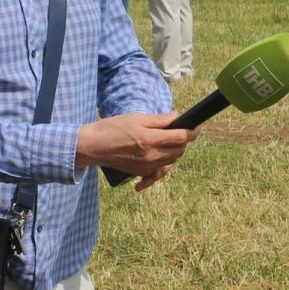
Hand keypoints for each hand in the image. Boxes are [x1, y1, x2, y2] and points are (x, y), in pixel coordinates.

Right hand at [76, 113, 195, 186]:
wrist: (93, 146)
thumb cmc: (112, 128)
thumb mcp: (137, 118)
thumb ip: (160, 120)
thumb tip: (177, 117)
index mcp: (150, 139)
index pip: (180, 137)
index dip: (192, 132)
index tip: (196, 128)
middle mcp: (151, 156)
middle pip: (178, 151)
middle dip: (184, 142)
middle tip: (181, 133)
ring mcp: (146, 167)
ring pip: (171, 161)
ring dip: (175, 152)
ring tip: (169, 142)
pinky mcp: (140, 173)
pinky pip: (158, 172)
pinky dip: (162, 168)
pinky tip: (161, 165)